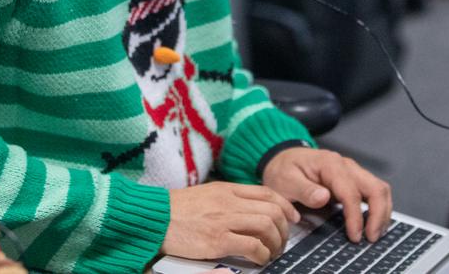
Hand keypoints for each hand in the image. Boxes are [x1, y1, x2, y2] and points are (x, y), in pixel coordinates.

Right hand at [163, 181, 299, 265]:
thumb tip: (250, 209)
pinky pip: (252, 246)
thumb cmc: (178, 209)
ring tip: (272, 253)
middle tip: (281, 242)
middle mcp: (229, 201)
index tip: (292, 217)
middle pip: (272, 210)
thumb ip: (229, 198)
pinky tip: (259, 259)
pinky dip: (261, 254)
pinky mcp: (217, 240)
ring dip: (275, 243)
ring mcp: (224, 220)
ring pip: (267, 226)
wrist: (155, 217)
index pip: (267, 192)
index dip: (285, 206)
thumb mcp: (207, 194)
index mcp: (228, 189)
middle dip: (284, 228)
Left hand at [261, 147, 392, 243]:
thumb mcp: (285, 180)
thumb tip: (324, 197)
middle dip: (378, 214)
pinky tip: (373, 223)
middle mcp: (346, 166)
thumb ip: (304, 190)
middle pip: (375, 187)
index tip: (355, 235)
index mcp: (330, 164)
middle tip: (371, 237)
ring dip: (382, 212)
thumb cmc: (284, 169)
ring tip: (374, 233)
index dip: (355, 216)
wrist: (284, 158)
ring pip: (379, 189)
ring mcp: (352, 172)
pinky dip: (378, 208)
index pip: (351, 192)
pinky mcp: (354, 180)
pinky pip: (374, 192)